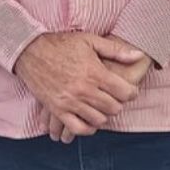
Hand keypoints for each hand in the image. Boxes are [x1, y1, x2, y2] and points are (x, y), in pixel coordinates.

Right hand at [15, 32, 143, 138]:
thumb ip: (115, 50)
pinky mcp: (57, 109)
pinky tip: (89, 121)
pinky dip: (87, 128)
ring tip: (102, 107)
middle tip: (115, 98)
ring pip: (98, 120)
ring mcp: (70, 101)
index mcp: (94, 73)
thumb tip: (138, 55)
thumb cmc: (61, 44)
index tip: (129, 90)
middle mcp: (84, 90)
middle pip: (113, 108)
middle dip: (118, 104)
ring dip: (104, 115)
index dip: (131, 92)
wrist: (30, 50)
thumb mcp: (90, 41)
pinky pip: (77, 128)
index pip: (124, 92)